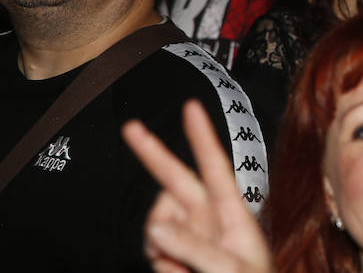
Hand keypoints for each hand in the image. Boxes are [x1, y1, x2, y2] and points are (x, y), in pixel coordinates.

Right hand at [122, 101, 274, 272]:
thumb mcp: (230, 269)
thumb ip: (194, 248)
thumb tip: (155, 230)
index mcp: (233, 213)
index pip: (215, 167)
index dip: (202, 137)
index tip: (191, 106)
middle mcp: (209, 219)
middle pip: (175, 179)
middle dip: (153, 154)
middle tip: (129, 127)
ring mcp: (189, 237)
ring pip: (156, 222)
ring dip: (159, 242)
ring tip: (183, 270)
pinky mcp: (172, 257)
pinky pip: (152, 249)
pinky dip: (159, 261)